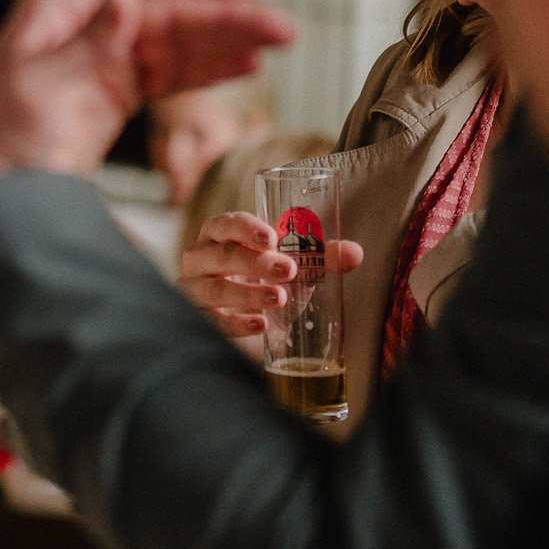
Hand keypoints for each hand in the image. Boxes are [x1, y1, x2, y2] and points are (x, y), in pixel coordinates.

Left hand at [0, 0, 296, 211]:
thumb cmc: (0, 139)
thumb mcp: (47, 87)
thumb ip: (94, 43)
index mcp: (62, 1)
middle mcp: (85, 21)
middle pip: (171, 5)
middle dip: (227, 15)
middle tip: (284, 29)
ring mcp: (101, 56)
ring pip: (177, 38)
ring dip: (227, 41)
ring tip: (279, 46)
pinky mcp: (111, 92)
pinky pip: (167, 71)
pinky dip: (205, 68)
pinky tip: (243, 67)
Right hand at [179, 212, 363, 335]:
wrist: (243, 315)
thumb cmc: (263, 278)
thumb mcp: (292, 265)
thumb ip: (320, 257)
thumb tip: (356, 253)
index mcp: (219, 234)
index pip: (225, 223)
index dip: (246, 229)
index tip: (271, 239)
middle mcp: (200, 257)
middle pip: (221, 255)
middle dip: (255, 263)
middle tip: (288, 271)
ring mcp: (193, 288)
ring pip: (214, 289)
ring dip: (247, 294)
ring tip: (279, 299)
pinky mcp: (196, 317)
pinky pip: (210, 319)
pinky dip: (236, 323)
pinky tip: (259, 324)